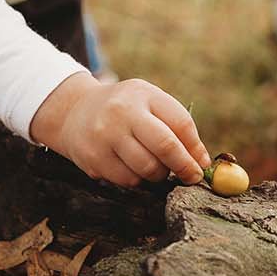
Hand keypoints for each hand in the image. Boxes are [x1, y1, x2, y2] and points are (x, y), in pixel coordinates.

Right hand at [30, 73, 209, 186]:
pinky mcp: (93, 158)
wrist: (75, 111)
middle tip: (191, 177)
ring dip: (160, 175)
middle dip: (184, 167)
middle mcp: (122, 112)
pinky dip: (138, 180)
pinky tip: (132, 167)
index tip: (201, 164)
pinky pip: (128, 180)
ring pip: (148, 169)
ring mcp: (105, 136)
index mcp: (143, 94)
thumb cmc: (125, 110)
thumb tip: (201, 161)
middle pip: (166, 146)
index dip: (196, 148)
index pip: (180, 123)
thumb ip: (177, 126)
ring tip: (156, 167)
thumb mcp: (150, 103)